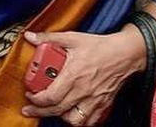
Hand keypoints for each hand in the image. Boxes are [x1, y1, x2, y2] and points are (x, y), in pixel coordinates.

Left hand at [22, 29, 143, 124]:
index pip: (51, 97)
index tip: (29, 95)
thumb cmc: (100, 46)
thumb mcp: (72, 38)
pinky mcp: (104, 104)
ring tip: (53, 111)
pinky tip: (72, 114)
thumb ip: (49, 38)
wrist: (126, 53)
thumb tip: (30, 36)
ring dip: (61, 117)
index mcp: (73, 75)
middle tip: (30, 109)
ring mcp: (95, 99)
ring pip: (75, 120)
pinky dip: (81, 121)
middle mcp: (84, 91)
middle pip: (58, 110)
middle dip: (40, 112)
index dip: (37, 100)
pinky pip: (91, 121)